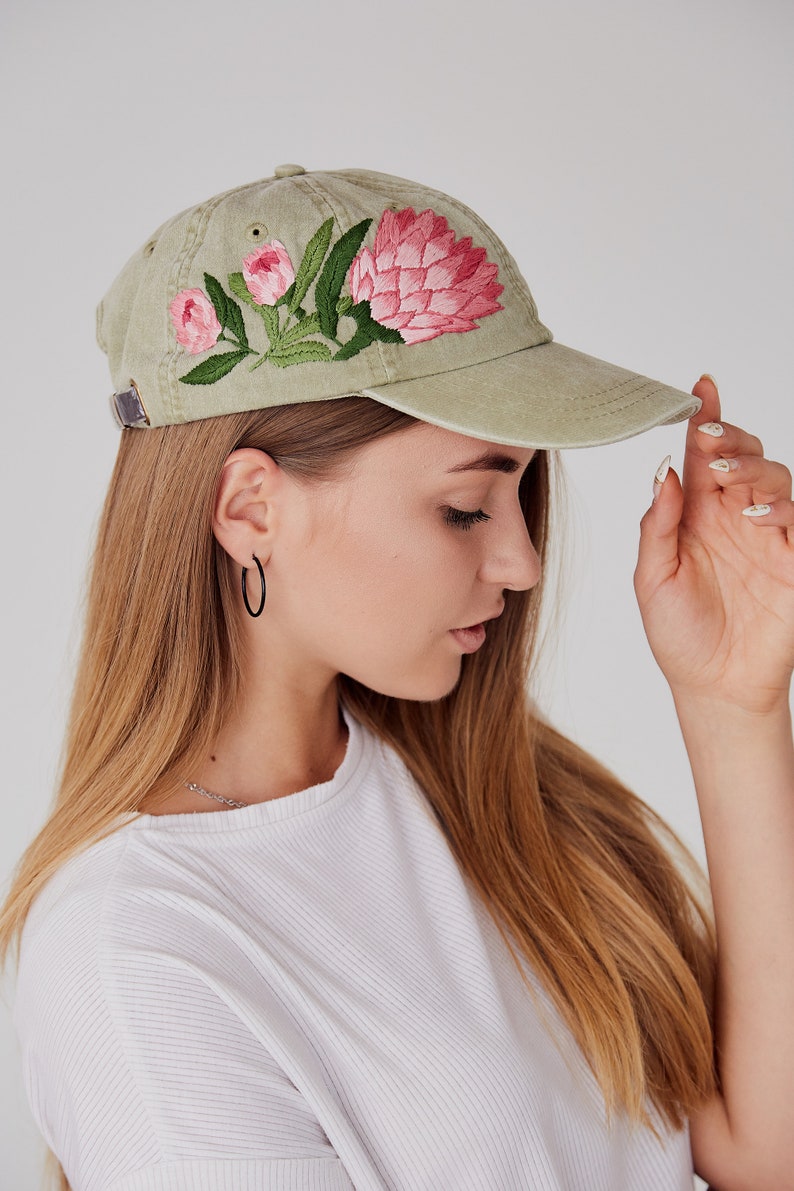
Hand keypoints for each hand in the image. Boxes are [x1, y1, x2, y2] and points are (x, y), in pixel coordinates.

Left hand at [634, 375, 793, 713]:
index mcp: (694, 516)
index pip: (700, 458)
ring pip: (773, 478)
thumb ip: (657, 526)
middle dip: (728, 438)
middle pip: (740, 457)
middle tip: (708, 438)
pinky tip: (756, 514)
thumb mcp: (652, 580)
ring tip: (726, 477)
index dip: (704, 422)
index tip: (701, 389)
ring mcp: (766, 536)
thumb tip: (665, 473)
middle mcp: (731, 518)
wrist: (713, 687)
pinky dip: (781, 508)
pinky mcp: (793, 560)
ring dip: (752, 468)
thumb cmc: (679, 635)